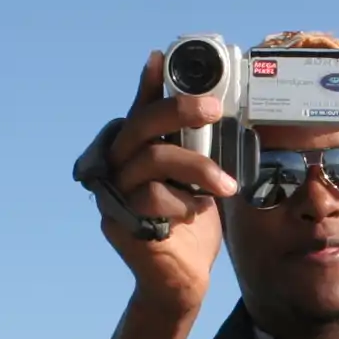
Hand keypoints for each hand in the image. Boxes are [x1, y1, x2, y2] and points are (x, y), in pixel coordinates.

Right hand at [97, 50, 235, 314]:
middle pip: (141, 125)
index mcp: (137, 152)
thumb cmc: (191, 226)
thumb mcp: (200, 179)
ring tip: (226, 187)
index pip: (139, 110)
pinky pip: (150, 196)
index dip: (147, 84)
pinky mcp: (116, 219)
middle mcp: (117, 166)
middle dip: (179, 109)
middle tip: (215, 109)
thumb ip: (199, 148)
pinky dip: (181, 203)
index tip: (160, 57)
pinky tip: (191, 214)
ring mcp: (112, 192)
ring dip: (197, 168)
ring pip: (152, 159)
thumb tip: (216, 109)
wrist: (182, 281)